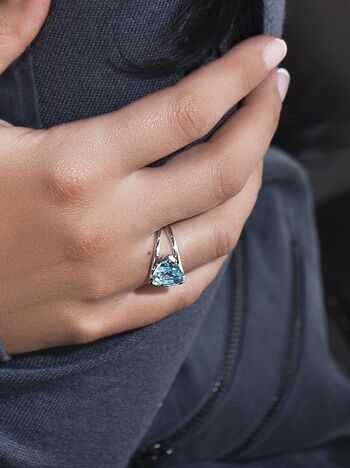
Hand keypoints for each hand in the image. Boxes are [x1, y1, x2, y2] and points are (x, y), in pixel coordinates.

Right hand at [0, 0, 288, 354]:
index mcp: (72, 166)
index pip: (187, 111)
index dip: (239, 75)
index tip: (268, 56)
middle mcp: (103, 226)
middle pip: (219, 172)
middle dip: (262, 125)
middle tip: (274, 94)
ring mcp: (106, 280)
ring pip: (214, 235)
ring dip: (249, 189)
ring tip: (254, 156)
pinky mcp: (98, 318)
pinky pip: (181, 291)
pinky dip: (213, 256)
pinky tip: (219, 229)